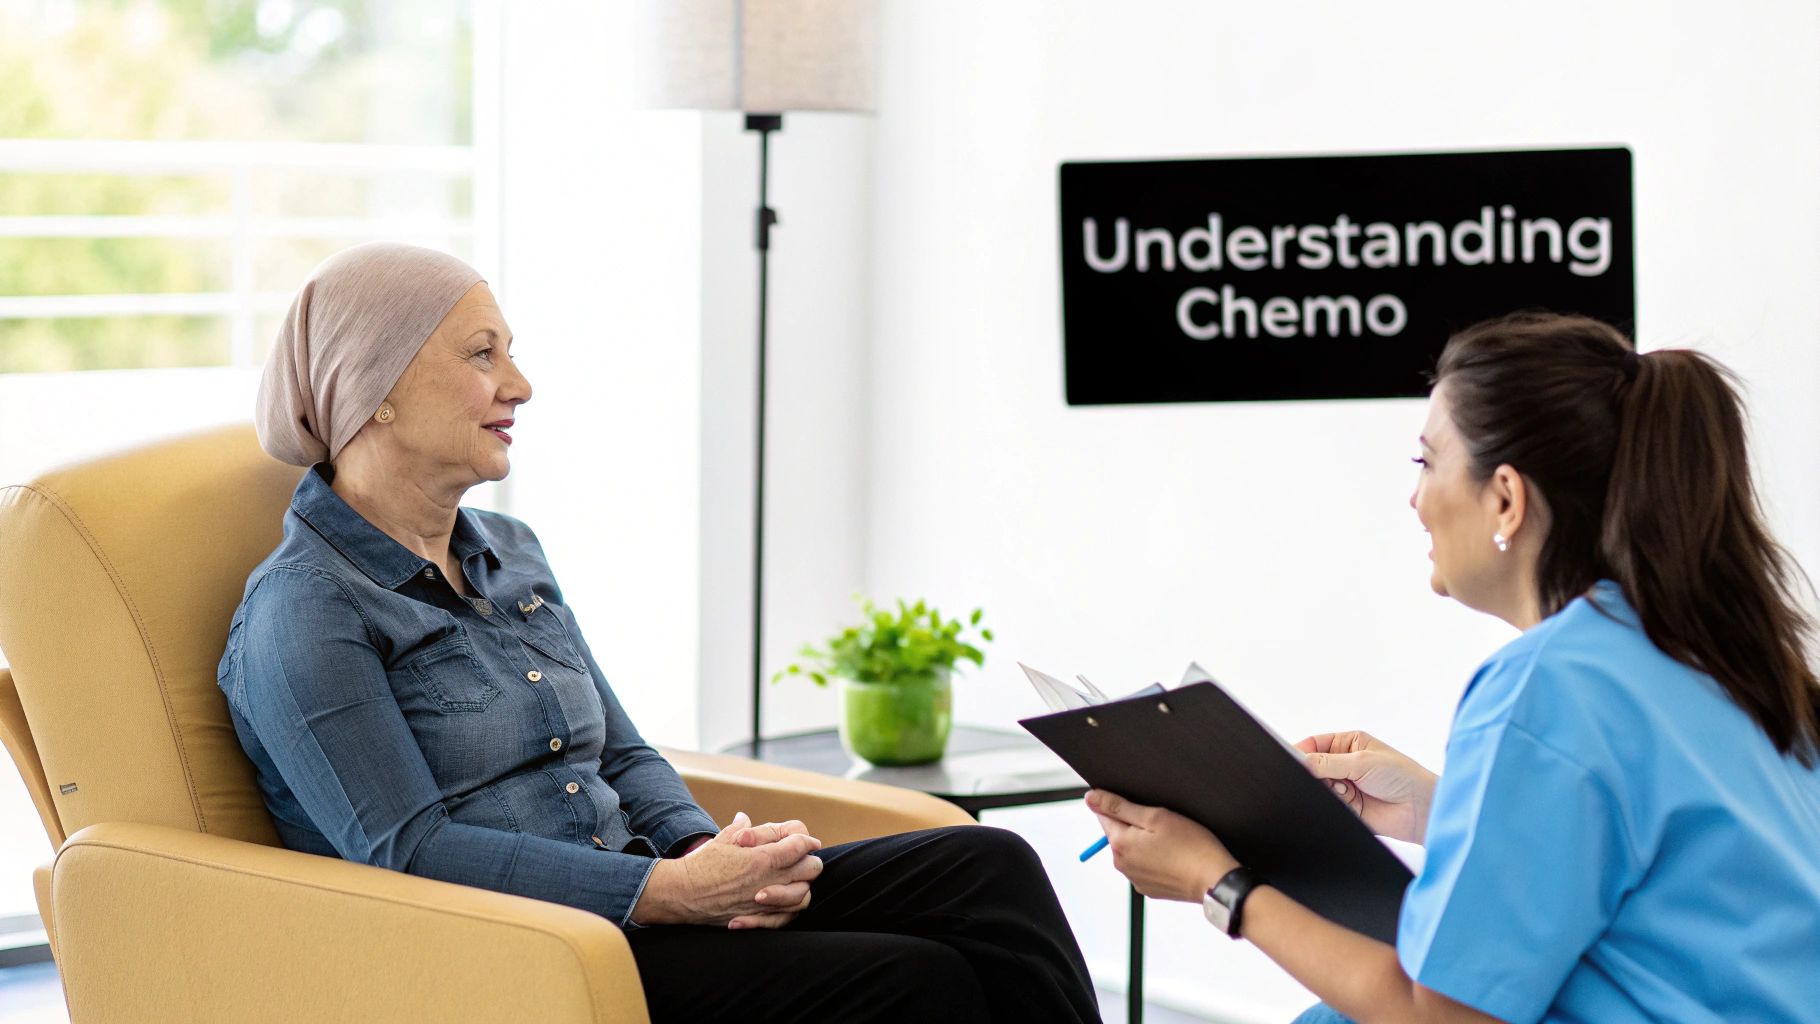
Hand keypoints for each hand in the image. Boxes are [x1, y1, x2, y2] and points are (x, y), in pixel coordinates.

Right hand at [632, 812, 823, 928]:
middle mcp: (769, 881)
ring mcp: (765, 903)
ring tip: (794, 879)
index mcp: (764, 858)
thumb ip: (741, 829)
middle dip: (809, 860)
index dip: (806, 840)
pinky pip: (786, 918)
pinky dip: (789, 910)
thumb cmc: (701, 864)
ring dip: (803, 886)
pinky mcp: (757, 919)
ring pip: (804, 896)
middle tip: (801, 858)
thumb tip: (745, 818)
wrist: (681, 894)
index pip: (801, 845)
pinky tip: (783, 901)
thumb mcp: (723, 839)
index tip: (805, 840)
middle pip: (811, 869)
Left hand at [1086, 790, 1238, 902]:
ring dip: (1145, 843)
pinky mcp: (1150, 889)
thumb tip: (1090, 799)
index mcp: (1119, 844)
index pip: (1104, 815)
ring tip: (1172, 842)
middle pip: (1119, 834)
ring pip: (1133, 850)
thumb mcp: (1155, 816)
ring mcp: (1135, 879)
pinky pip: (1145, 866)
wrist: (1214, 880)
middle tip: (1163, 824)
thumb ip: (1119, 806)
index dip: (1122, 806)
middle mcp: (1122, 864)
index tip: (1143, 808)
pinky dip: (1155, 859)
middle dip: (1136, 825)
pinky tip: (1174, 857)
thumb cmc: (1191, 846)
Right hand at [1296, 731, 1437, 844]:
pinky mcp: (1346, 808)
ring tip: (1344, 790)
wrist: (1421, 809)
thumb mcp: (1361, 762)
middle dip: (1312, 772)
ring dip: (1326, 788)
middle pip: (1313, 766)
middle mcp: (1344, 764)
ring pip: (1318, 786)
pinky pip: (1327, 804)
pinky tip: (1347, 800)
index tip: (1289, 757)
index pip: (1315, 744)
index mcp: (1348, 744)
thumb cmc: (1401, 776)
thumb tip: (1301, 761)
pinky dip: (1331, 803)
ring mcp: (1345, 786)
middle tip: (1319, 776)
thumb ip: (1327, 763)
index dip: (1300, 750)